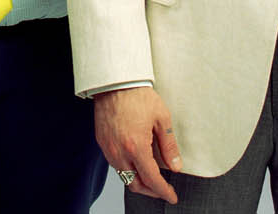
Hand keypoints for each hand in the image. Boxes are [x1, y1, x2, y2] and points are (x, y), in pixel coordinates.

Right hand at [93, 85, 182, 202]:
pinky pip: (115, 164)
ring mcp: (108, 148)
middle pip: (136, 184)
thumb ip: (169, 146)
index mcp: (136, 147)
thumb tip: (175, 166)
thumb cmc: (139, 96)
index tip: (172, 196)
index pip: (152, 179)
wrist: (115, 82)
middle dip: (151, 191)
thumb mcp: (162, 119)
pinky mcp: (102, 142)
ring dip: (139, 181)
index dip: (164, 191)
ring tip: (152, 178)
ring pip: (124, 176)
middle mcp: (119, 152)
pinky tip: (137, 163)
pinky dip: (128, 170)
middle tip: (164, 190)